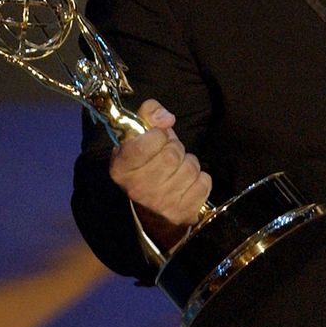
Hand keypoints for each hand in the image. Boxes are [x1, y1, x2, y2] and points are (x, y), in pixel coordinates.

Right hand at [110, 98, 211, 246]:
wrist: (153, 211)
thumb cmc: (148, 164)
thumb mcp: (141, 136)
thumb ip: (149, 114)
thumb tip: (167, 118)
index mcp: (121, 168)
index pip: (147, 142)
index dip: (158, 136)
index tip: (158, 139)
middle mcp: (137, 188)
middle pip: (172, 154)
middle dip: (176, 149)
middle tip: (169, 156)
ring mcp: (160, 203)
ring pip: (190, 167)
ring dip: (189, 164)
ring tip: (178, 170)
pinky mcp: (182, 212)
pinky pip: (204, 182)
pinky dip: (200, 179)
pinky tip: (187, 184)